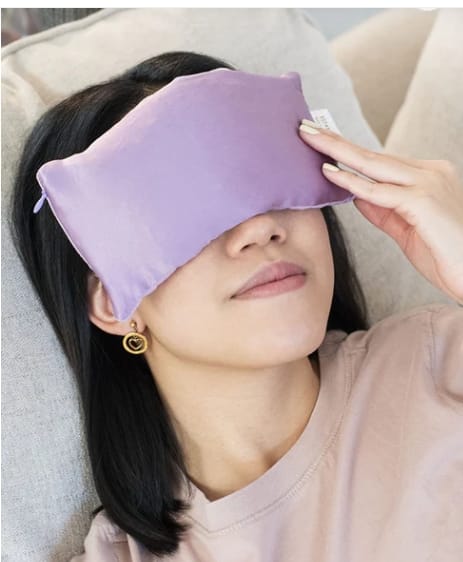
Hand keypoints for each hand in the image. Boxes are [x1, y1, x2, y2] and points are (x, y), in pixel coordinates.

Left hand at [299, 120, 462, 304]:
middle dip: (336, 141)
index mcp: (427, 178)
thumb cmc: (446, 256)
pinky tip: (329, 172)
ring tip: (309, 138)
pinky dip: (352, 182)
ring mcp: (428, 184)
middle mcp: (429, 173)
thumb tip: (355, 195)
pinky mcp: (423, 201)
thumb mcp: (406, 229)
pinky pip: (379, 191)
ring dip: (336, 151)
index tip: (322, 142)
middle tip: (305, 127)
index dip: (348, 151)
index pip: (379, 161)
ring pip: (373, 164)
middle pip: (373, 155)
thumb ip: (382, 211)